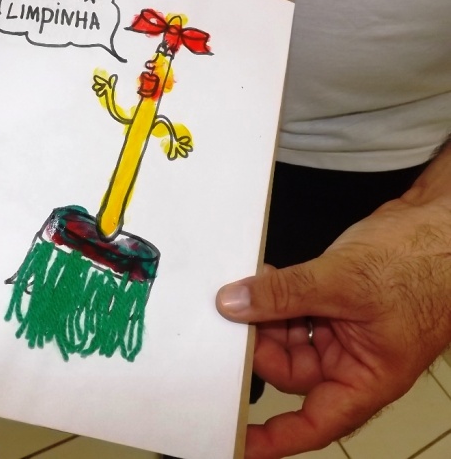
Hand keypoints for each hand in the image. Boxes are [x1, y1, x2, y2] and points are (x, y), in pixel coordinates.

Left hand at [217, 193, 450, 458]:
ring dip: (264, 317)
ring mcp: (341, 331)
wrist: (439, 227)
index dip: (275, 437)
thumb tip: (236, 304)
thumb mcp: (343, 281)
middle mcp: (352, 360)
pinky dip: (274, 298)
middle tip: (234, 319)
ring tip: (247, 291)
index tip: (240, 440)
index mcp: (366, 378)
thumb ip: (285, 293)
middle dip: (260, 346)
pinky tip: (262, 279)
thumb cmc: (423, 265)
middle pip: (290, 371)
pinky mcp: (332, 304)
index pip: (314, 422)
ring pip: (287, 338)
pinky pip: (292, 310)